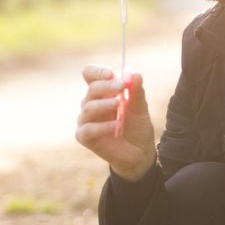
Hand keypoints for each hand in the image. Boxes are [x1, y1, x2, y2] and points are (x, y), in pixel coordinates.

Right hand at [76, 67, 155, 181]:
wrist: (139, 153)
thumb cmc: (136, 127)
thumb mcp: (140, 107)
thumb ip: (136, 91)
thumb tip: (134, 73)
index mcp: (101, 93)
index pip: (90, 74)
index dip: (98, 71)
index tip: (111, 73)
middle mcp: (90, 104)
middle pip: (91, 89)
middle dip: (106, 86)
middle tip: (121, 86)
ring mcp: (86, 120)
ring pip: (88, 108)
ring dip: (104, 104)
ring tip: (118, 104)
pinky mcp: (84, 137)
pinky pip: (88, 129)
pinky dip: (102, 127)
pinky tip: (116, 126)